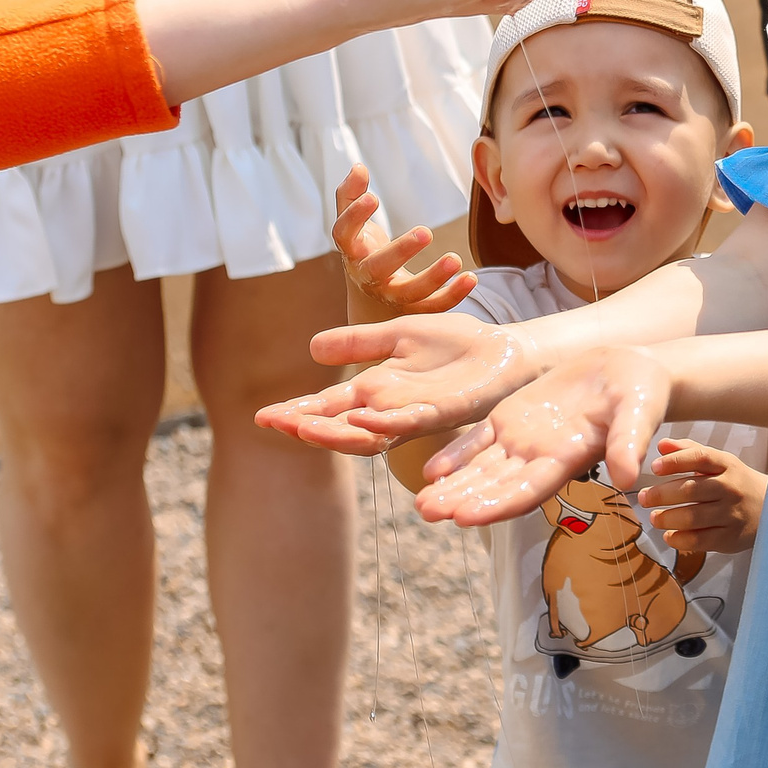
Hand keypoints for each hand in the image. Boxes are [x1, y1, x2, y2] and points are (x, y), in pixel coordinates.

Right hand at [256, 311, 540, 452]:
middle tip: (275, 424)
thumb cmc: (456, 345)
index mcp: (376, 391)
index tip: (263, 415)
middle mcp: (390, 409)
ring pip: (369, 433)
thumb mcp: (398, 334)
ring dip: (336, 432)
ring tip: (304, 428)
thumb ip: (359, 343)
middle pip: (340, 426)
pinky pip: (409, 422)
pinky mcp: (444, 412)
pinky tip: (359, 417)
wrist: (504, 350)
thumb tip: (312, 349)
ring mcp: (415, 415)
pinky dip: (382, 422)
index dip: (297, 411)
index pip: (328, 406)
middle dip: (307, 426)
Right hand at [331, 164, 473, 316]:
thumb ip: (351, 195)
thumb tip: (358, 167)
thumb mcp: (353, 226)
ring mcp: (391, 296)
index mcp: (352, 251)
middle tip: (426, 232)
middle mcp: (369, 277)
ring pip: (410, 293)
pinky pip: (433, 306)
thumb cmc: (364, 252)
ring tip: (455, 259)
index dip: (355, 217)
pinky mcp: (413, 310)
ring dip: (433, 278)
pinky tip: (471, 277)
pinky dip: (453, 295)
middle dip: (400, 251)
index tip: (373, 197)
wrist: (370, 301)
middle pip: (378, 268)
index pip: (345, 235)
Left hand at [414, 347, 673, 526]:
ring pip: (480, 468)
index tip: (466, 518)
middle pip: (495, 486)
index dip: (497, 505)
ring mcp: (523, 439)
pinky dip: (456, 453)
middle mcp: (539, 458)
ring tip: (421, 504)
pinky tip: (430, 469)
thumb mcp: (639, 415)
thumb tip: (629, 480)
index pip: (527, 490)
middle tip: (429, 512)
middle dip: (463, 500)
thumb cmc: (641, 394)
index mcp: (567, 461)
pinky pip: (478, 439)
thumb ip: (629, 444)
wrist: (629, 371)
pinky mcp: (511, 416)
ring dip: (453, 486)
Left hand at [639, 437, 767, 554]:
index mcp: (728, 465)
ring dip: (667, 518)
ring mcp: (732, 514)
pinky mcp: (730, 538)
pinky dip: (679, 539)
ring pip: (693, 517)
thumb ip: (689, 451)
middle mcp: (731, 488)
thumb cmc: (736, 482)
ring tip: (654, 517)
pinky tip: (669, 535)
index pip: (700, 458)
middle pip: (691, 490)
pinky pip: (699, 540)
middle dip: (662, 494)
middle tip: (643, 497)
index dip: (675, 461)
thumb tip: (661, 445)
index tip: (654, 467)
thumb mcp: (719, 462)